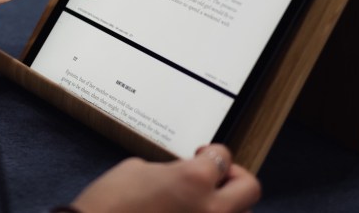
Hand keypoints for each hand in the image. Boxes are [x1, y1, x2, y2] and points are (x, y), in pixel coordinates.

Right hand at [69, 145, 260, 212]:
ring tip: (201, 204)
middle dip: (235, 177)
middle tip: (216, 177)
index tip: (203, 154)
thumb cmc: (109, 205)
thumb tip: (181, 177)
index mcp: (194, 180)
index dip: (211, 152)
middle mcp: (211, 210)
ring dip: (226, 207)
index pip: (223, 157)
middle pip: (250, 188)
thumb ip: (170, 171)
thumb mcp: (137, 170)